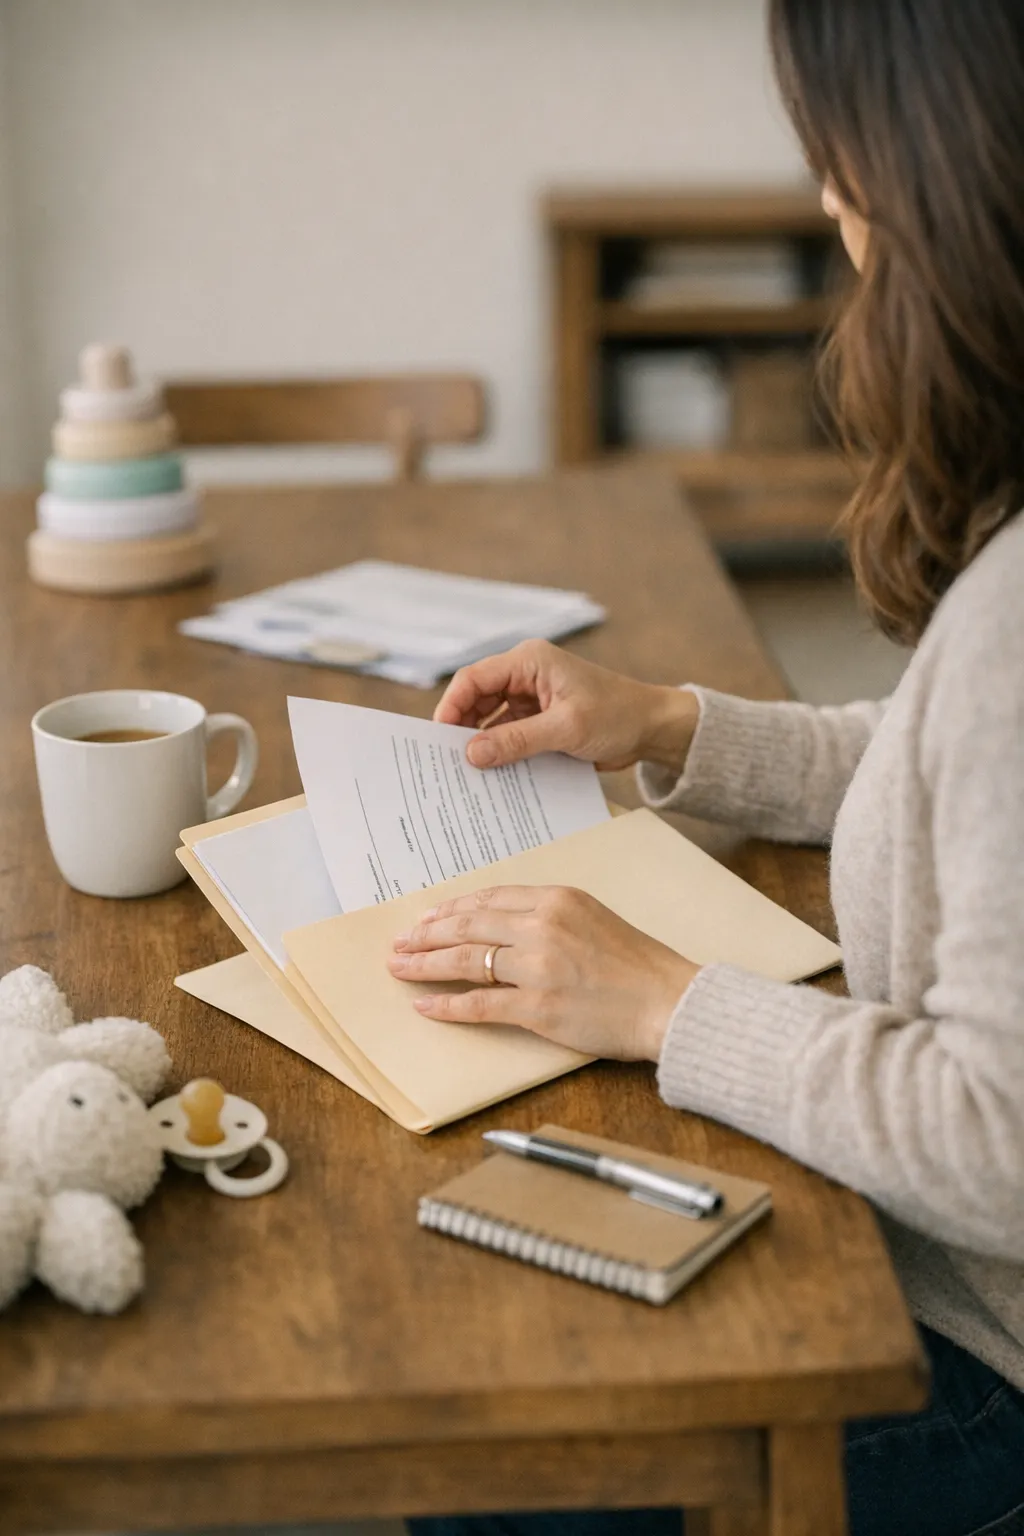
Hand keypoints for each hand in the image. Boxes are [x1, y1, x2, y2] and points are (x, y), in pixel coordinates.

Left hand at [387, 885, 698, 1061]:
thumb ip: (549, 918)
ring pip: (466, 960)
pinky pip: (479, 1004)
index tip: (428, 917)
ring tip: (400, 967)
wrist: (670, 1002)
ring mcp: (538, 966)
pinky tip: (425, 1005)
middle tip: (400, 941)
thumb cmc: (638, 966)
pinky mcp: (538, 1007)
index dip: (452, 909)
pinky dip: (447, 1005)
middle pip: (468, 925)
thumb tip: (503, 929)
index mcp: (556, 899)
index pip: (489, 898)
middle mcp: (542, 926)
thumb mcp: (592, 919)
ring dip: (425, 964)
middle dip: (427, 934)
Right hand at [434, 639, 697, 772]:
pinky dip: (501, 753)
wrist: (653, 729)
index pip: (474, 679)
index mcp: (529, 662)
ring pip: (490, 720)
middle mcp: (525, 676)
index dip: (451, 707)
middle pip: (476, 700)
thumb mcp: (566, 729)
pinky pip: (509, 735)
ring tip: (466, 774)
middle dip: (462, 729)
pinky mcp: (539, 721)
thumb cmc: (617, 716)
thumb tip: (472, 754)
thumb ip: (517, 740)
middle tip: (447, 763)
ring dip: (482, 744)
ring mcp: (531, 699)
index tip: (438, 739)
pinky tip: (492, 776)